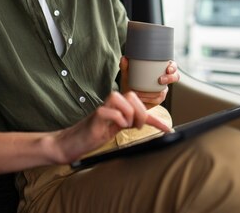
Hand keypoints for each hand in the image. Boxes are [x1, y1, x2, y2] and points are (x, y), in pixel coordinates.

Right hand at [51, 91, 170, 163]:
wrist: (72, 143)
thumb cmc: (93, 135)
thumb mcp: (116, 129)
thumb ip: (129, 123)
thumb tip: (148, 123)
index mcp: (118, 107)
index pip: (140, 107)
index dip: (155, 119)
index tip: (167, 130)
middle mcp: (111, 104)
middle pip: (132, 96)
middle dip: (141, 112)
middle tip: (136, 127)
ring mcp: (103, 108)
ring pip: (122, 99)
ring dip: (129, 114)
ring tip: (125, 126)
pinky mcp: (95, 116)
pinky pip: (111, 111)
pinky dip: (118, 119)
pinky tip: (116, 127)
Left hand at [120, 57, 180, 108]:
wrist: (127, 96)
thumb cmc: (130, 82)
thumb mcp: (126, 74)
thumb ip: (125, 66)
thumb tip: (124, 58)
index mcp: (159, 69)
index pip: (172, 65)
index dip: (173, 67)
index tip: (168, 69)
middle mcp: (164, 79)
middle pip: (175, 77)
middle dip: (170, 78)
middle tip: (160, 80)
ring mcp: (162, 90)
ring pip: (164, 91)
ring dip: (153, 92)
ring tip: (140, 92)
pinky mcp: (158, 100)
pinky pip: (156, 100)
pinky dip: (148, 99)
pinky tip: (141, 98)